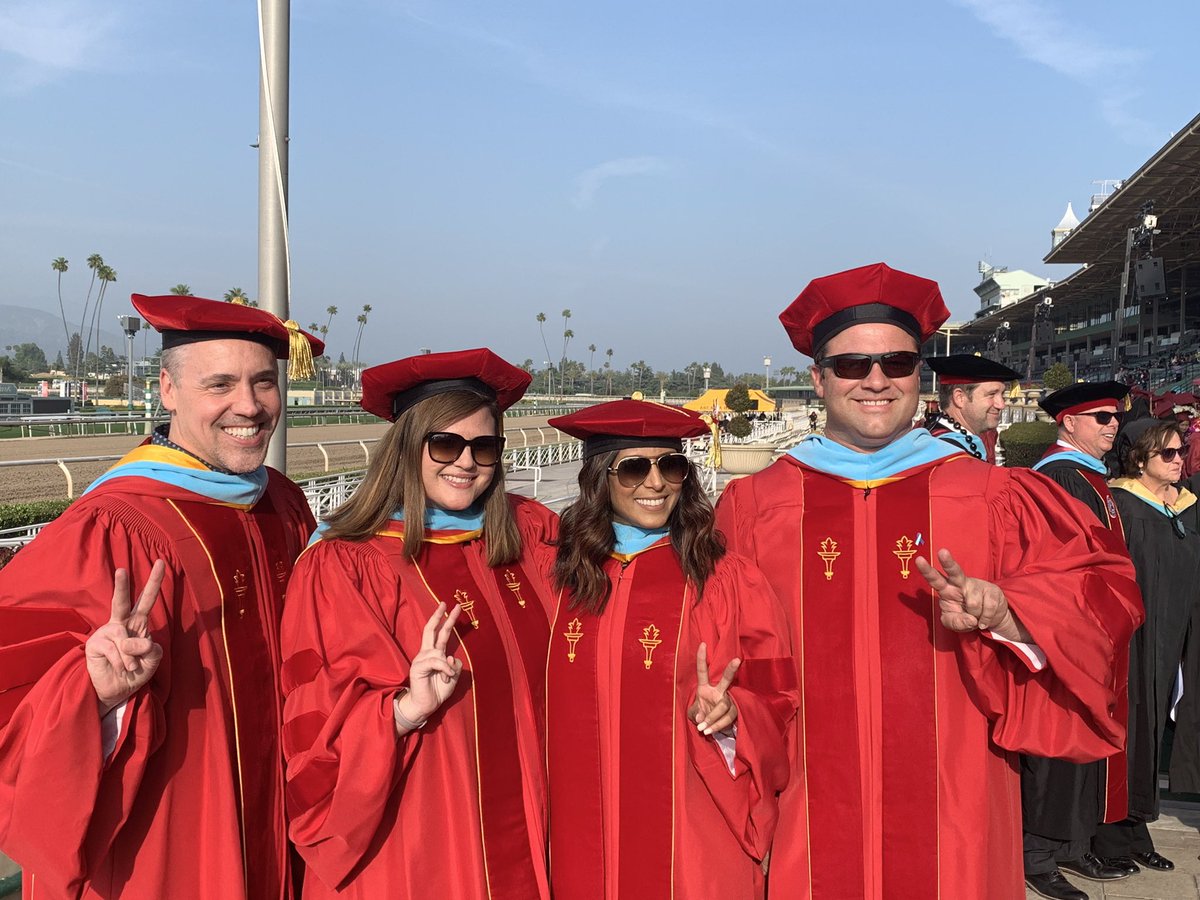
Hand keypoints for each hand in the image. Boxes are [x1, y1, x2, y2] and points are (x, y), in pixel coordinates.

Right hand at [85, 561, 166, 715]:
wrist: (117, 690)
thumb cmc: (136, 671)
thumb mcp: (152, 660)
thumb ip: (151, 649)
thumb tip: (133, 641)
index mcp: (138, 622)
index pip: (147, 599)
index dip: (155, 582)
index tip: (162, 562)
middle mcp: (121, 623)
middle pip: (122, 601)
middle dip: (122, 586)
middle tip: (121, 570)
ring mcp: (106, 632)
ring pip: (124, 638)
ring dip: (131, 658)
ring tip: (131, 667)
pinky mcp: (95, 644)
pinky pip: (114, 650)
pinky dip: (122, 662)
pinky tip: (120, 668)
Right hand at [398, 603, 463, 727]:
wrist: (425, 705)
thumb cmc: (438, 690)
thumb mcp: (453, 676)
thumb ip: (455, 665)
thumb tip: (450, 656)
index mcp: (435, 653)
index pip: (440, 633)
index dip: (446, 620)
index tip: (453, 607)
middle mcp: (427, 653)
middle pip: (431, 630)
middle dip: (440, 616)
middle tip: (446, 603)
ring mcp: (421, 659)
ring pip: (440, 652)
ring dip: (448, 667)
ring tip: (446, 678)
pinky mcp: (418, 667)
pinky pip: (437, 661)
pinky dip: (445, 669)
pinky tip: (445, 677)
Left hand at [687, 642, 739, 736]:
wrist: (711, 727)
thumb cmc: (701, 714)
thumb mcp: (693, 713)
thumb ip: (695, 714)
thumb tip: (702, 717)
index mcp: (705, 687)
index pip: (702, 671)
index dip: (701, 658)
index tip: (702, 644)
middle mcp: (718, 691)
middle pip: (727, 679)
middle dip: (731, 669)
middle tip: (736, 660)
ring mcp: (727, 700)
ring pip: (723, 706)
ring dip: (712, 718)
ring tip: (702, 728)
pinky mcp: (733, 711)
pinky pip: (727, 718)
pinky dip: (716, 725)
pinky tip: (708, 731)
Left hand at [915, 549, 1021, 638]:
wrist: (990, 619)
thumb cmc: (966, 618)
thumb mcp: (954, 623)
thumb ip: (955, 623)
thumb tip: (970, 620)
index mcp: (946, 590)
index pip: (934, 579)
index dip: (926, 571)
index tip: (918, 560)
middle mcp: (959, 584)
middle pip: (954, 571)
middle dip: (948, 562)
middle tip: (942, 552)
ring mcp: (976, 585)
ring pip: (974, 603)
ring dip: (975, 615)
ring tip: (975, 615)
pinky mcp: (992, 590)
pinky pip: (989, 608)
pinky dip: (986, 619)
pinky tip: (984, 618)